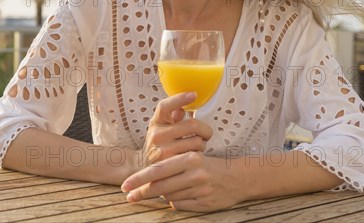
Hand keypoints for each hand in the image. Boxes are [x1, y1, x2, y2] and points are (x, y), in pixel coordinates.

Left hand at [121, 152, 241, 211]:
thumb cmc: (208, 165)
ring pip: (169, 197)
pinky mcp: (205, 204)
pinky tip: (184, 195)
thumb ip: (171, 165)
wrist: (238, 177)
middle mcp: (195, 174)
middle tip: (129, 196)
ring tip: (172, 187)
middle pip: (160, 187)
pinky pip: (180, 205)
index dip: (139, 179)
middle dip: (142, 192)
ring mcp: (200, 190)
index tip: (125, 185)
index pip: (158, 170)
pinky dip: (177, 202)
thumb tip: (147, 178)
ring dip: (165, 195)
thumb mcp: (191, 158)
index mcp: (190, 159)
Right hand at [142, 92, 211, 165]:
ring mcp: (162, 150)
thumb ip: (173, 117)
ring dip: (202, 145)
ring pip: (197, 141)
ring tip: (196, 149)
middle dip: (205, 130)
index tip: (194, 94)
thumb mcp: (163, 129)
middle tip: (205, 135)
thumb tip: (182, 109)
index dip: (180, 98)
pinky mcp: (170, 165)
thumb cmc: (161, 147)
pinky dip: (199, 156)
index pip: (165, 106)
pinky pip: (195, 156)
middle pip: (192, 124)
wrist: (147, 173)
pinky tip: (193, 158)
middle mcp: (156, 134)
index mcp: (156, 122)